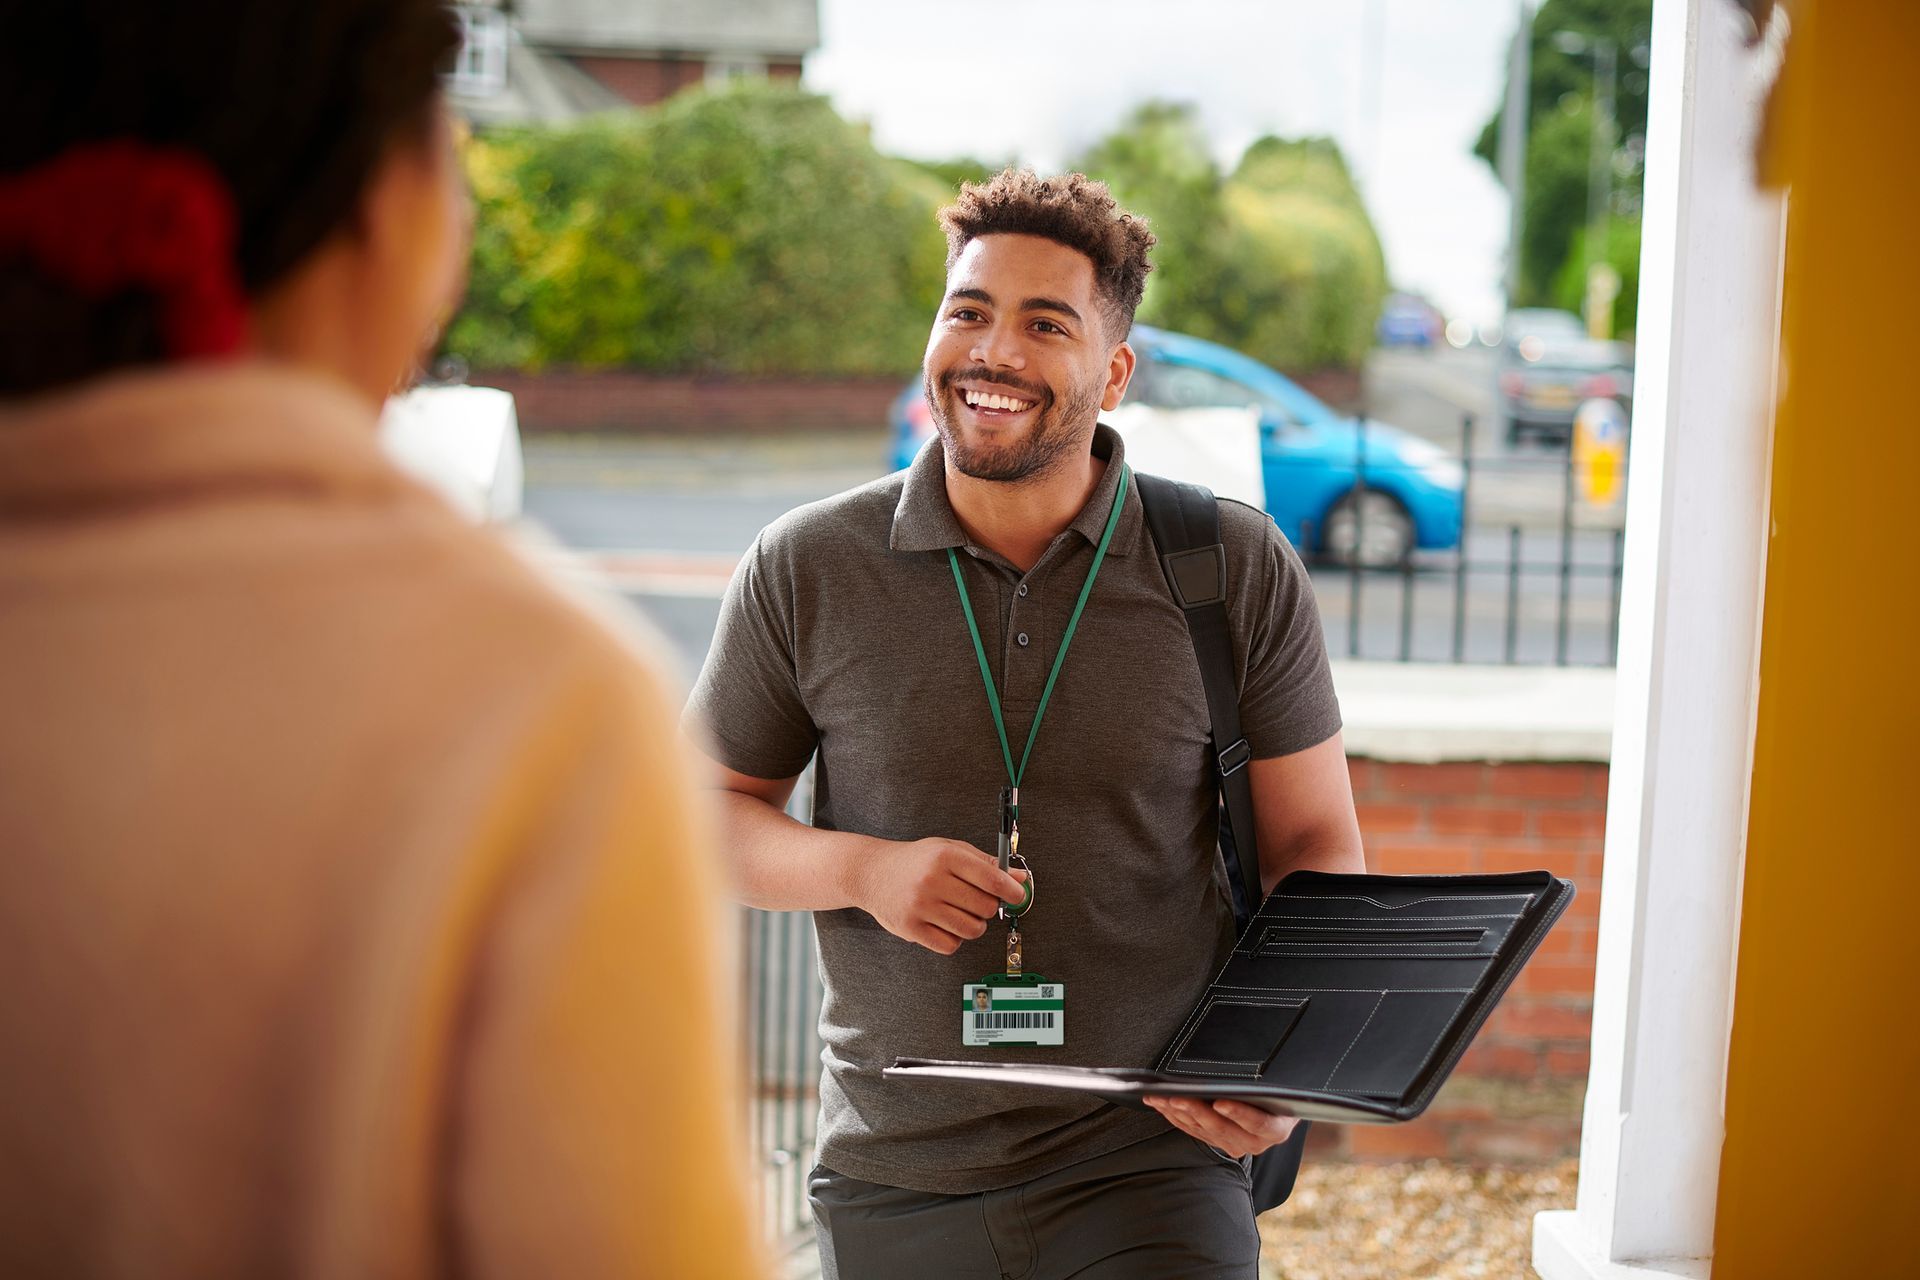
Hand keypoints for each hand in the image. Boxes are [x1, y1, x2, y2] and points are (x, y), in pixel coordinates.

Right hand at [852, 837, 1027, 954]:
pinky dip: (954, 938)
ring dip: (974, 925)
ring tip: (961, 913)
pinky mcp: (910, 928)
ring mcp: (920, 906)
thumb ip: (985, 863)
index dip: (1012, 891)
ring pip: (971, 929)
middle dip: (989, 907)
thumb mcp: (950, 849)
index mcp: (945, 856)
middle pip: (985, 907)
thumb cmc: (916, 861)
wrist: (872, 872)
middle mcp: (932, 880)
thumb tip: (1019, 878)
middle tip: (979, 902)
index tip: (1018, 896)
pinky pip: (950, 944)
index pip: (992, 879)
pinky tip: (945, 924)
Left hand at [1143, 1095, 1299, 1157]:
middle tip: (1176, 1098)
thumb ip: (1264, 1084)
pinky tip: (1161, 1104)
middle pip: (1222, 1128)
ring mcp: (1234, 1145)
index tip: (1220, 1103)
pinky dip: (1175, 1116)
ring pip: (1202, 1130)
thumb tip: (1241, 1070)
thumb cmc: (1279, 1092)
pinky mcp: (1217, 1143)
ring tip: (1160, 1097)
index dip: (1239, 1114)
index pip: (1258, 1123)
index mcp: (1276, 1129)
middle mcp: (1255, 1142)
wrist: (1281, 1109)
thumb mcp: (1280, 1086)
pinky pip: (1193, 1131)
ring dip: (1179, 1113)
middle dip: (1196, 1111)